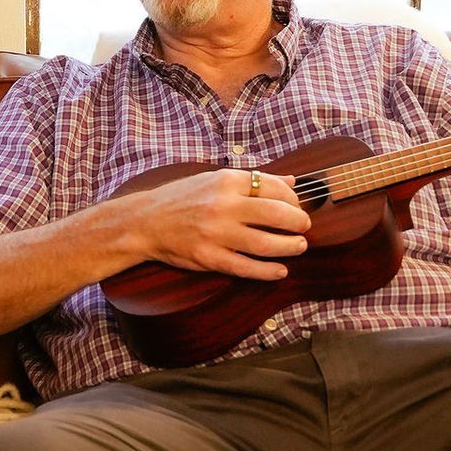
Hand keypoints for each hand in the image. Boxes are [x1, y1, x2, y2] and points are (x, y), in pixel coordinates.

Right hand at [127, 167, 312, 282]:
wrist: (146, 222)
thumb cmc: (182, 198)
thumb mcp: (214, 179)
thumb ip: (253, 180)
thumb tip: (291, 180)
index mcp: (226, 181)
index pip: (273, 187)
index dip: (292, 198)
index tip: (296, 205)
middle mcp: (223, 206)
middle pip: (276, 214)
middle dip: (298, 222)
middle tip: (304, 226)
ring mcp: (216, 234)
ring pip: (266, 244)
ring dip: (289, 247)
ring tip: (299, 246)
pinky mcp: (209, 257)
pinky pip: (246, 267)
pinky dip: (268, 271)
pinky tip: (280, 270)